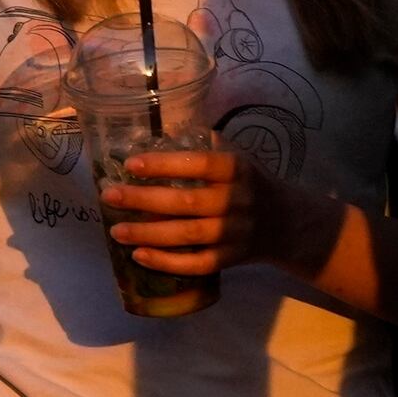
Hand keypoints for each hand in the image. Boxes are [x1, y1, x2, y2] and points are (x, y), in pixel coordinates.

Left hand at [100, 142, 329, 284]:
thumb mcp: (236, 157)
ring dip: (147, 234)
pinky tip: (139, 256)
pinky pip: (196, 264)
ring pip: (187, 236)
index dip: (163, 164)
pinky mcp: (231, 259)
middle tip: (109, 197)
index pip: (198, 165)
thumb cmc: (249, 182)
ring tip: (116, 230)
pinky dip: (167, 263)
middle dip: (142, 200)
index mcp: (236, 170)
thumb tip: (155, 132)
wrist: (289, 222)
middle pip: (186, 203)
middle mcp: (236, 201)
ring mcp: (234, 234)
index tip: (130, 165)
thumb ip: (202, 145)